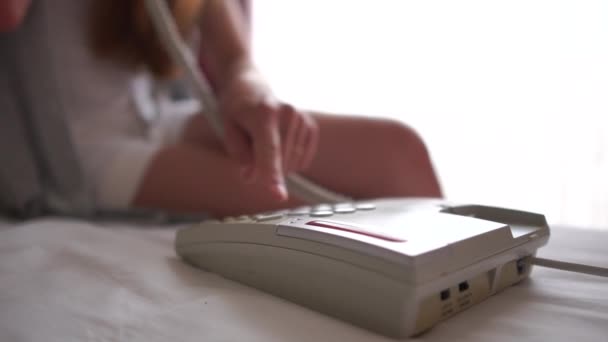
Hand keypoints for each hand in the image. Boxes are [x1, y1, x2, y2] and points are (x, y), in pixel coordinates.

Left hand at [217, 69, 318, 200]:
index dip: (272, 175)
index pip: (269, 151)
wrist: (251, 87)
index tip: (278, 195)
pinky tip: (279, 145)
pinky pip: (303, 161)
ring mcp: (302, 119)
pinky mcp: (310, 126)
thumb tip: (252, 176)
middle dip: (264, 168)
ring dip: (277, 164)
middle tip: (250, 145)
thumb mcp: (228, 129)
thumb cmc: (237, 109)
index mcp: (263, 113)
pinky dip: (290, 162)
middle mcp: (288, 113)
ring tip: (264, 139)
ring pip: (293, 165)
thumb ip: (240, 155)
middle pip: (281, 162)